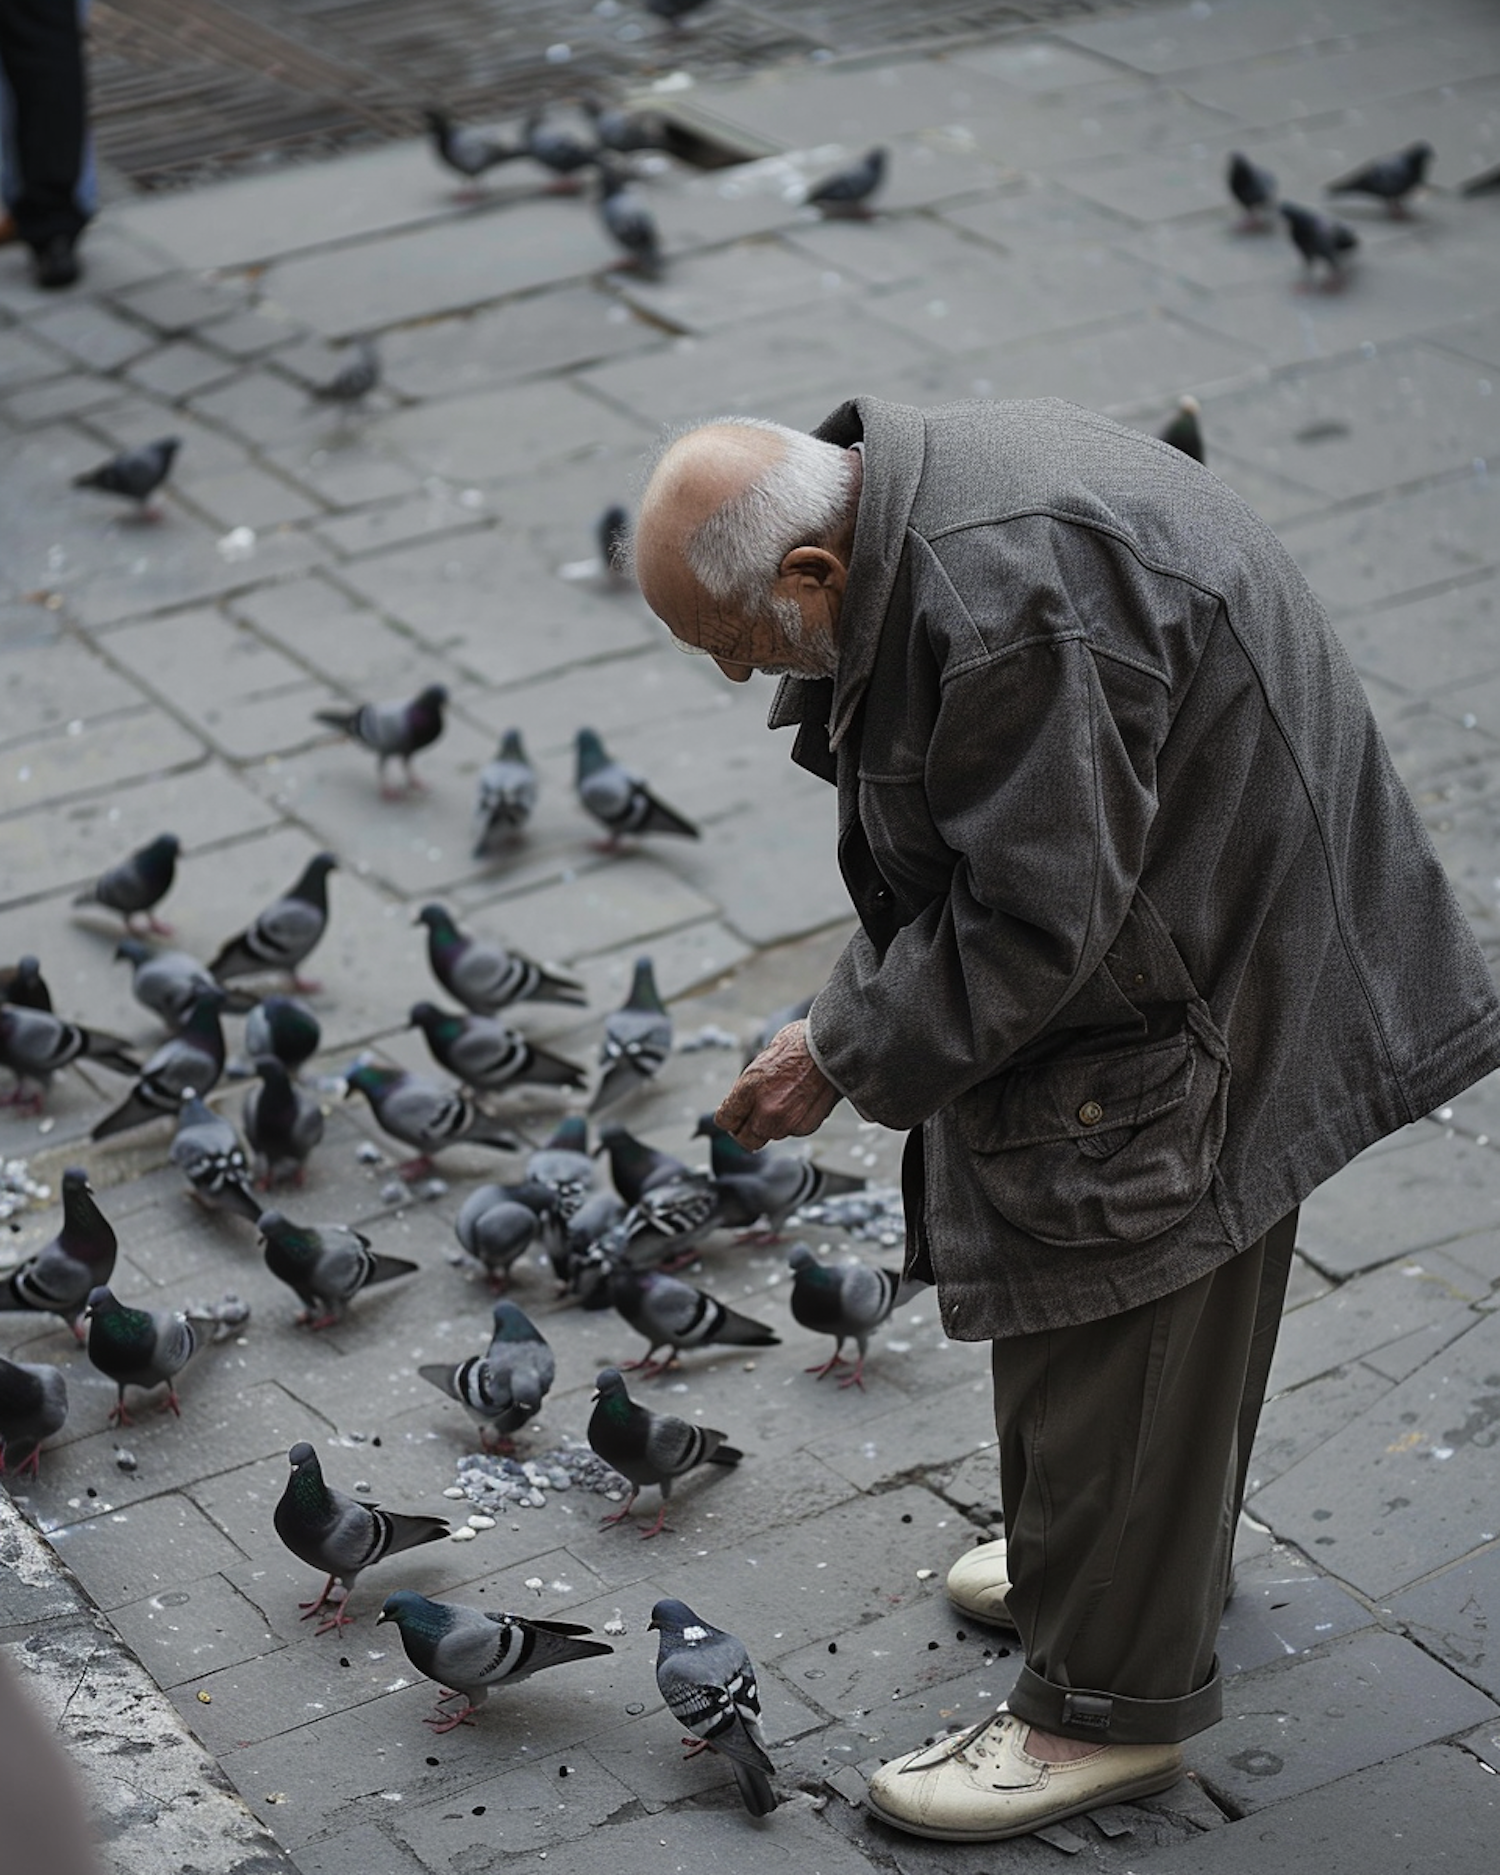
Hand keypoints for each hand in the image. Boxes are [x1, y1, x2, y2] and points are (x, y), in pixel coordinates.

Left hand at [715, 1020, 839, 1151]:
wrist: (836, 1047)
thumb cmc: (802, 1044)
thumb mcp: (764, 1058)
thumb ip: (751, 1085)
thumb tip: (743, 1101)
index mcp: (749, 1088)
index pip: (725, 1120)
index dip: (730, 1117)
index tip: (735, 1114)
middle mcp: (765, 1110)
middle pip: (746, 1139)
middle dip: (747, 1130)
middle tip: (753, 1118)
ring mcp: (787, 1121)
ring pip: (771, 1135)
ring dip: (773, 1124)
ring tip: (785, 1099)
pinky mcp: (806, 1127)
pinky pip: (793, 1131)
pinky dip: (794, 1121)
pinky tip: (802, 1100)